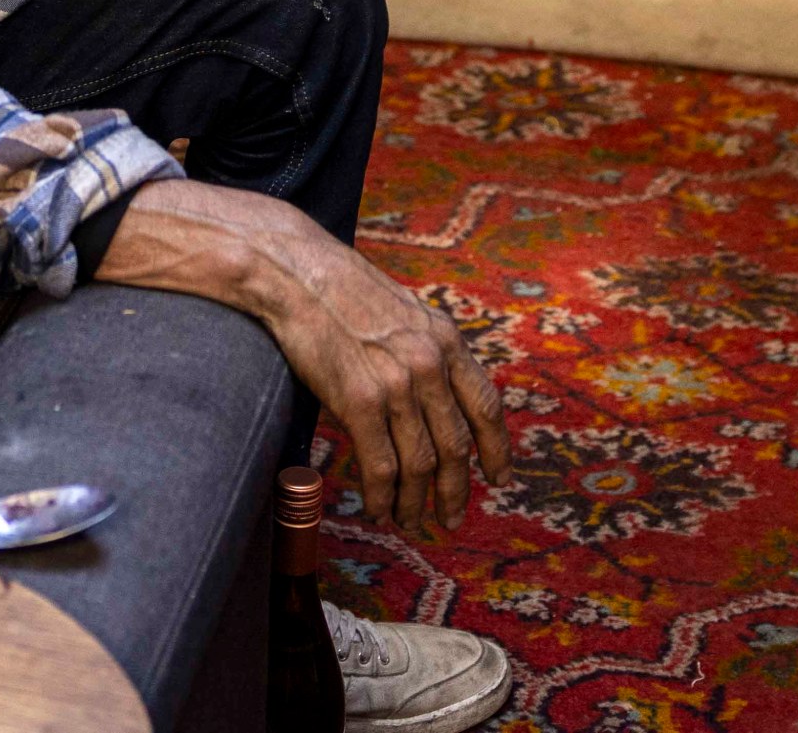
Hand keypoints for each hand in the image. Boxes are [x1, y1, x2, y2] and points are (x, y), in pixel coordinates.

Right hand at [95, 181, 508, 532]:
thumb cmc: (345, 293)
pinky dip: (382, 496)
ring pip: (420, 464)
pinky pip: (380, 465)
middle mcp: (430, 364)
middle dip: (457, 490)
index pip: (486, 406)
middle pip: (456, 446)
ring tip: (412, 522)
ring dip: (417, 502)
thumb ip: (428, 354)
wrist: (299, 275)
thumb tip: (437, 402)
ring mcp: (397, 384)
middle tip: (451, 518)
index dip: (496, 449)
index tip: (498, 478)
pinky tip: (377, 510)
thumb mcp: (407, 314)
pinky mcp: (359, 400)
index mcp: (447, 340)